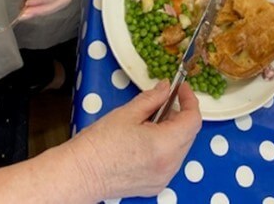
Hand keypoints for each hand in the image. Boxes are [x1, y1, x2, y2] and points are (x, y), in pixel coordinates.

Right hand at [70, 80, 201, 200]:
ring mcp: (163, 178)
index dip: (190, 100)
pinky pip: (171, 161)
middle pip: (189, 134)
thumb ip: (152, 98)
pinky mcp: (155, 185)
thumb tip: (165, 88)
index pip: (193, 120)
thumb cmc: (100, 143)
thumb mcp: (127, 113)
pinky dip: (166, 146)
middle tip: (163, 101)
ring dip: (173, 130)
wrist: (80, 174)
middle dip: (180, 114)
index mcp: (165, 146)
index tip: (181, 89)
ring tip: (151, 120)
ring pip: (181, 148)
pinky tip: (147, 138)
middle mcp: (169, 166)